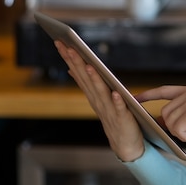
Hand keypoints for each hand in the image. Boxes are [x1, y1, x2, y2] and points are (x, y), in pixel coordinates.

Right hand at [55, 41, 144, 161]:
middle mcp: (98, 101)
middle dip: (77, 62)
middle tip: (68, 46)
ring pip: (101, 92)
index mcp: (93, 94)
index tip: (61, 41)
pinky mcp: (123, 118)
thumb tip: (72, 68)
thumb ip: (86, 83)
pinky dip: (117, 101)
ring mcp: (109, 110)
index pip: (79, 72)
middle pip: (86, 79)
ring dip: (94, 79)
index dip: (70, 57)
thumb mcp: (97, 98)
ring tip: (89, 65)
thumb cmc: (113, 117)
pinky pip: (120, 108)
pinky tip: (115, 93)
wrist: (125, 143)